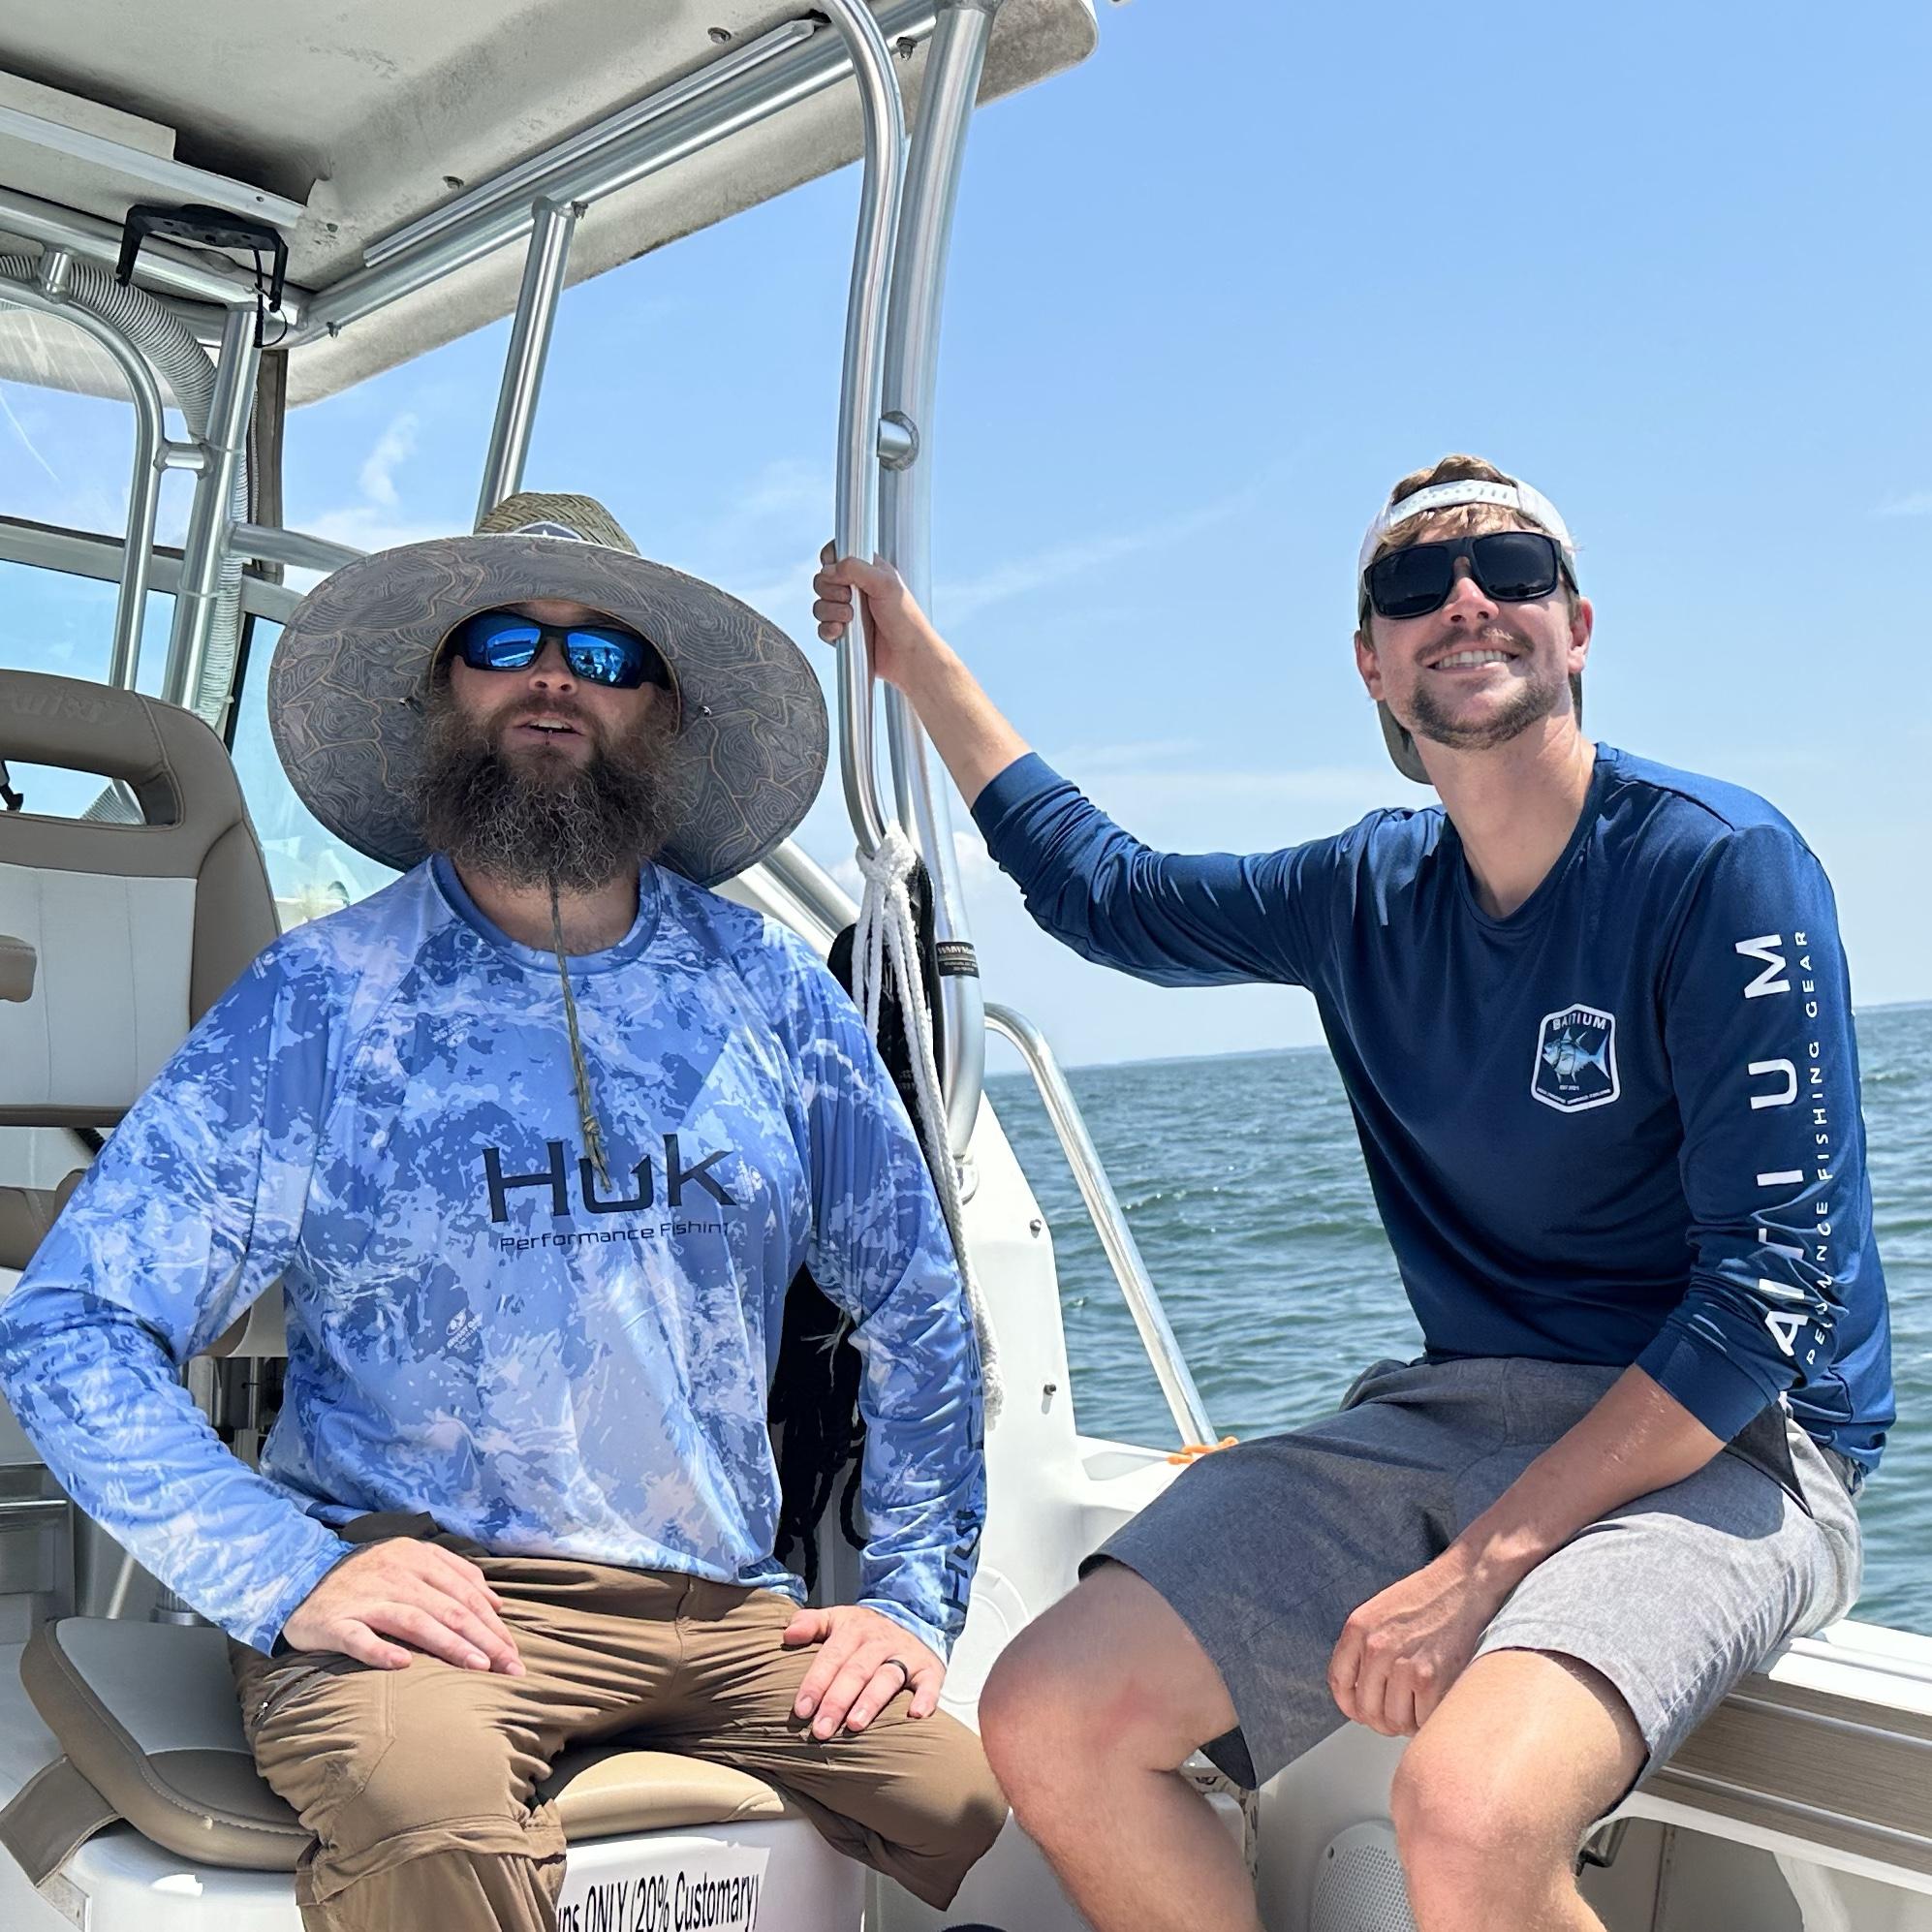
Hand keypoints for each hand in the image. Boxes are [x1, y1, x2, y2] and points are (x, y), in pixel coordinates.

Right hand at [281, 1539, 525, 1675]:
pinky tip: (403, 1666)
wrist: (300, 1583)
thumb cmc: (367, 1580)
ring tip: (477, 1667)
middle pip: (448, 1609)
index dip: (493, 1624)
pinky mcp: (335, 1623)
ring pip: (415, 1621)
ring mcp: (365, 1598)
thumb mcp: (411, 1563)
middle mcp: (394, 1573)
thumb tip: (495, 1602)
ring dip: (449, 1645)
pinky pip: (360, 1639)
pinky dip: (381, 1652)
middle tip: (509, 1667)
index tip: (514, 1653)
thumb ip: (453, 1575)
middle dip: (484, 1639)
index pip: (465, 1593)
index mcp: (416, 1557)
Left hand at [783, 1603, 943, 1737]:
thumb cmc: (864, 1632)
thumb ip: (811, 1623)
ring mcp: (906, 1655)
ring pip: (888, 1677)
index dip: (816, 1682)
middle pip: (856, 1671)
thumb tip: (788, 1633)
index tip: (802, 1710)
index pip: (831, 1656)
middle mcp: (880, 1641)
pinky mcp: (929, 1669)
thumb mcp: (837, 1619)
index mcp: (854, 1630)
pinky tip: (915, 1715)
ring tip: (855, 1725)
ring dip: (871, 1701)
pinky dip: (926, 1698)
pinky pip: (930, 1683)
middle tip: (821, 1730)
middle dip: (837, 1701)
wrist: (912, 1619)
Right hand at [811, 546, 945, 690]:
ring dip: (831, 611)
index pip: (838, 554)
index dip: (831, 560)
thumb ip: (855, 568)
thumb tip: (829, 568)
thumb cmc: (906, 620)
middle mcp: (856, 590)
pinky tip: (842, 631)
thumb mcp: (885, 584)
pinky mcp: (843, 633)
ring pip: (820, 605)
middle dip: (831, 591)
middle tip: (850, 599)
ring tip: (851, 618)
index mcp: (867, 571)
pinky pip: (822, 628)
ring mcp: (847, 612)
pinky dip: (829, 629)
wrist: (907, 656)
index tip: (836, 570)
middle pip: (823, 581)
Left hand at [1326, 1548, 1506, 1736]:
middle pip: (1367, 1710)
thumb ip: (1365, 1646)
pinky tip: (1437, 1701)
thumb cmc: (1428, 1598)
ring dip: (1409, 1722)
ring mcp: (1402, 1663)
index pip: (1340, 1684)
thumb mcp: (1381, 1612)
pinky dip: (1430, 1719)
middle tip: (1401, 1712)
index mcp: (1358, 1629)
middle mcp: (1375, 1647)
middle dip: (1384, 1719)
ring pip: (1394, 1721)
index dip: (1352, 1706)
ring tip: (1420, 1706)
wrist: (1466, 1583)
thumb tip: (1360, 1694)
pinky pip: (1422, 1720)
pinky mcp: (1431, 1678)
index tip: (1364, 1712)